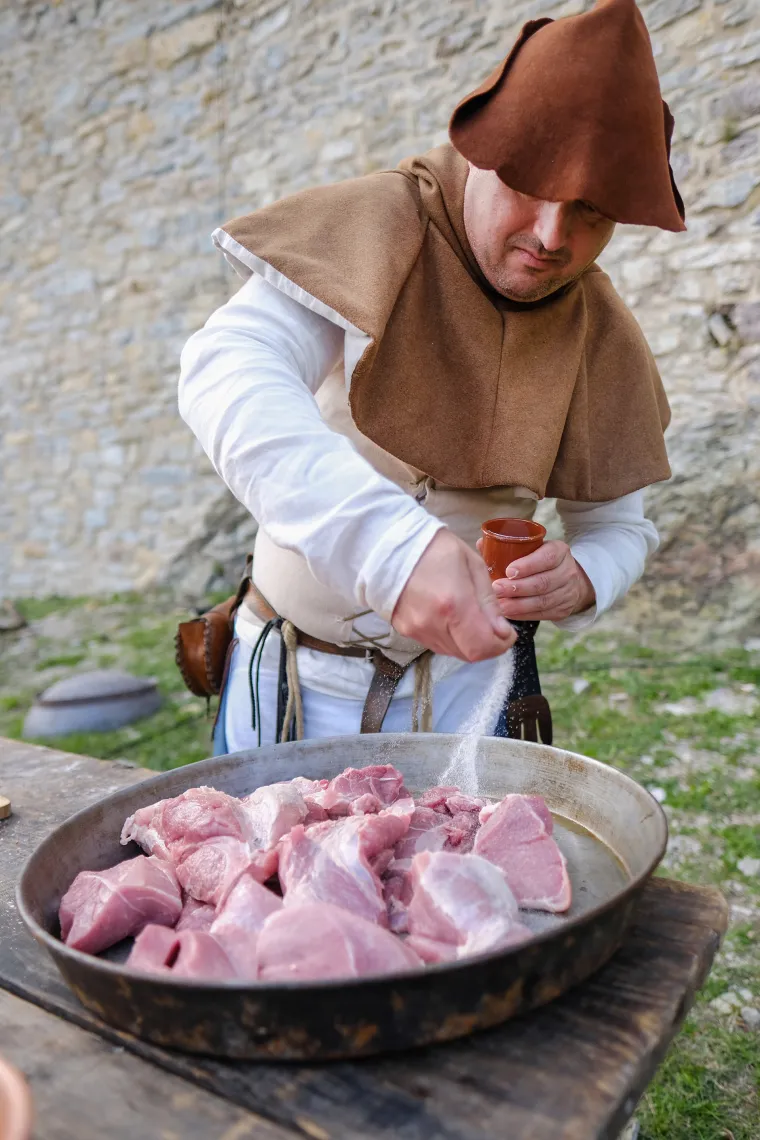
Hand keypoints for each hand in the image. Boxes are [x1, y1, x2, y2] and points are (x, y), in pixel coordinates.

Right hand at [392, 530, 517, 661]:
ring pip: (453, 652)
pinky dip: (450, 637)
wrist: (391, 544)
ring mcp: (416, 629)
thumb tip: (502, 631)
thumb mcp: (472, 565)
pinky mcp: (404, 630)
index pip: (482, 647)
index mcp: (454, 604)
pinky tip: (449, 616)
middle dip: (487, 644)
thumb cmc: (436, 548)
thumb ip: (489, 602)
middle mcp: (433, 624)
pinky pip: (436, 644)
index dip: (500, 645)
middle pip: (469, 654)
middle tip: (492, 625)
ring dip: (468, 641)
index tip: (507, 631)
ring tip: (469, 616)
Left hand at [475, 539, 594, 621]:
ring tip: (499, 605)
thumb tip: (481, 543)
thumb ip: (507, 546)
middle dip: (518, 588)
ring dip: (519, 604)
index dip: (528, 565)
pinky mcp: (563, 610)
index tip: (508, 570)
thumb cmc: (539, 561)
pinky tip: (508, 613)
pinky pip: (542, 614)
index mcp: (559, 551)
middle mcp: (567, 571)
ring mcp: (568, 592)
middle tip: (497, 589)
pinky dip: (523, 614)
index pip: (547, 557)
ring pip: (542, 601)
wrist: (566, 580)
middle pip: (543, 582)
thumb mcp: (531, 548)